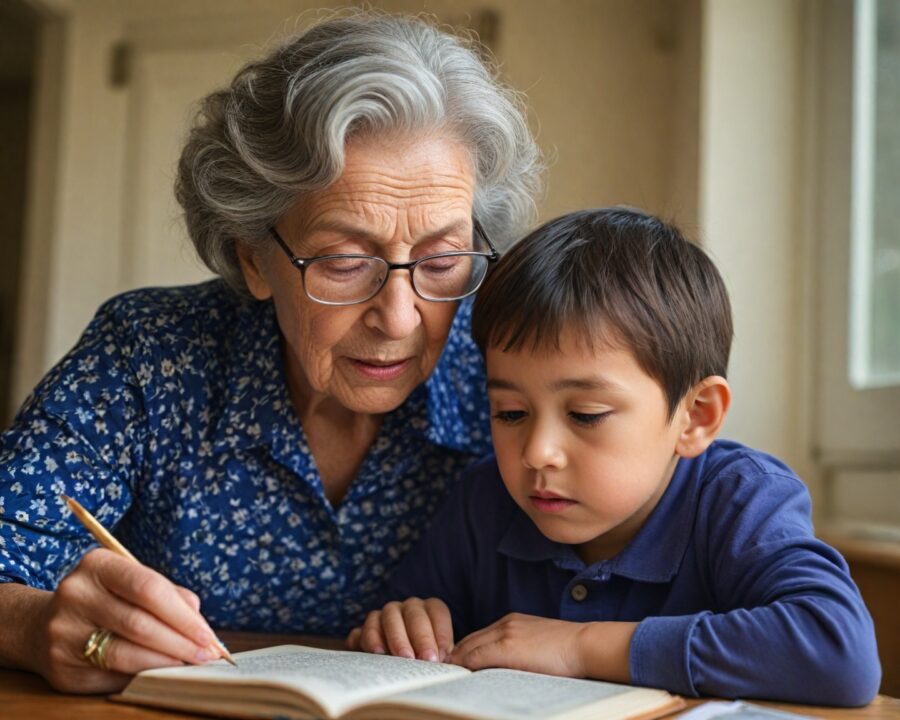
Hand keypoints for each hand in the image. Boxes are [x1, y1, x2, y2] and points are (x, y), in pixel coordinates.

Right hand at [32, 548, 220, 692]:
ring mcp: (63, 633)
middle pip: (139, 623)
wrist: (41, 626)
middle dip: (180, 642)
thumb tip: (199, 623)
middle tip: (206, 655)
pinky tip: (160, 674)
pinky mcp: (61, 668)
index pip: (148, 588)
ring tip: (188, 665)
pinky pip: (111, 676)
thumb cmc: (106, 600)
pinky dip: (142, 676)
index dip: (182, 615)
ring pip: (126, 654)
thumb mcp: (132, 583)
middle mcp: (75, 595)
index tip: (208, 635)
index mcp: (97, 565)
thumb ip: (168, 595)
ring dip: (164, 662)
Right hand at [346, 597, 452, 661]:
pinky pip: (364, 628)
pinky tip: (378, 653)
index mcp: (429, 609)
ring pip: (389, 616)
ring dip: (397, 637)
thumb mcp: (437, 655)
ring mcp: (384, 616)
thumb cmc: (423, 659)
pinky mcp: (364, 630)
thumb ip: (442, 653)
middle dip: (421, 637)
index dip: (441, 632)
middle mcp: (407, 608)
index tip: (442, 655)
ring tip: (403, 658)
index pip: (437, 611)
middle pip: (414, 613)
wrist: (392, 666)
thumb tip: (446, 661)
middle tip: (426, 659)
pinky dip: (371, 639)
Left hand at [450, 614, 636, 681]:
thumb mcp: (538, 643)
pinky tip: (459, 676)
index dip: (465, 651)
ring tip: (446, 676)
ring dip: (456, 662)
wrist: (584, 644)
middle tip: (442, 671)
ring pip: (469, 648)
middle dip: (455, 656)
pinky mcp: (506, 647)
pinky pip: (477, 657)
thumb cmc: (568, 650)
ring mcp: (504, 634)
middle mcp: (505, 624)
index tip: (455, 664)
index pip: (479, 637)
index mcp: (512, 622)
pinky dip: (464, 666)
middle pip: (469, 640)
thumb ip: (519, 648)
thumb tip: (504, 666)